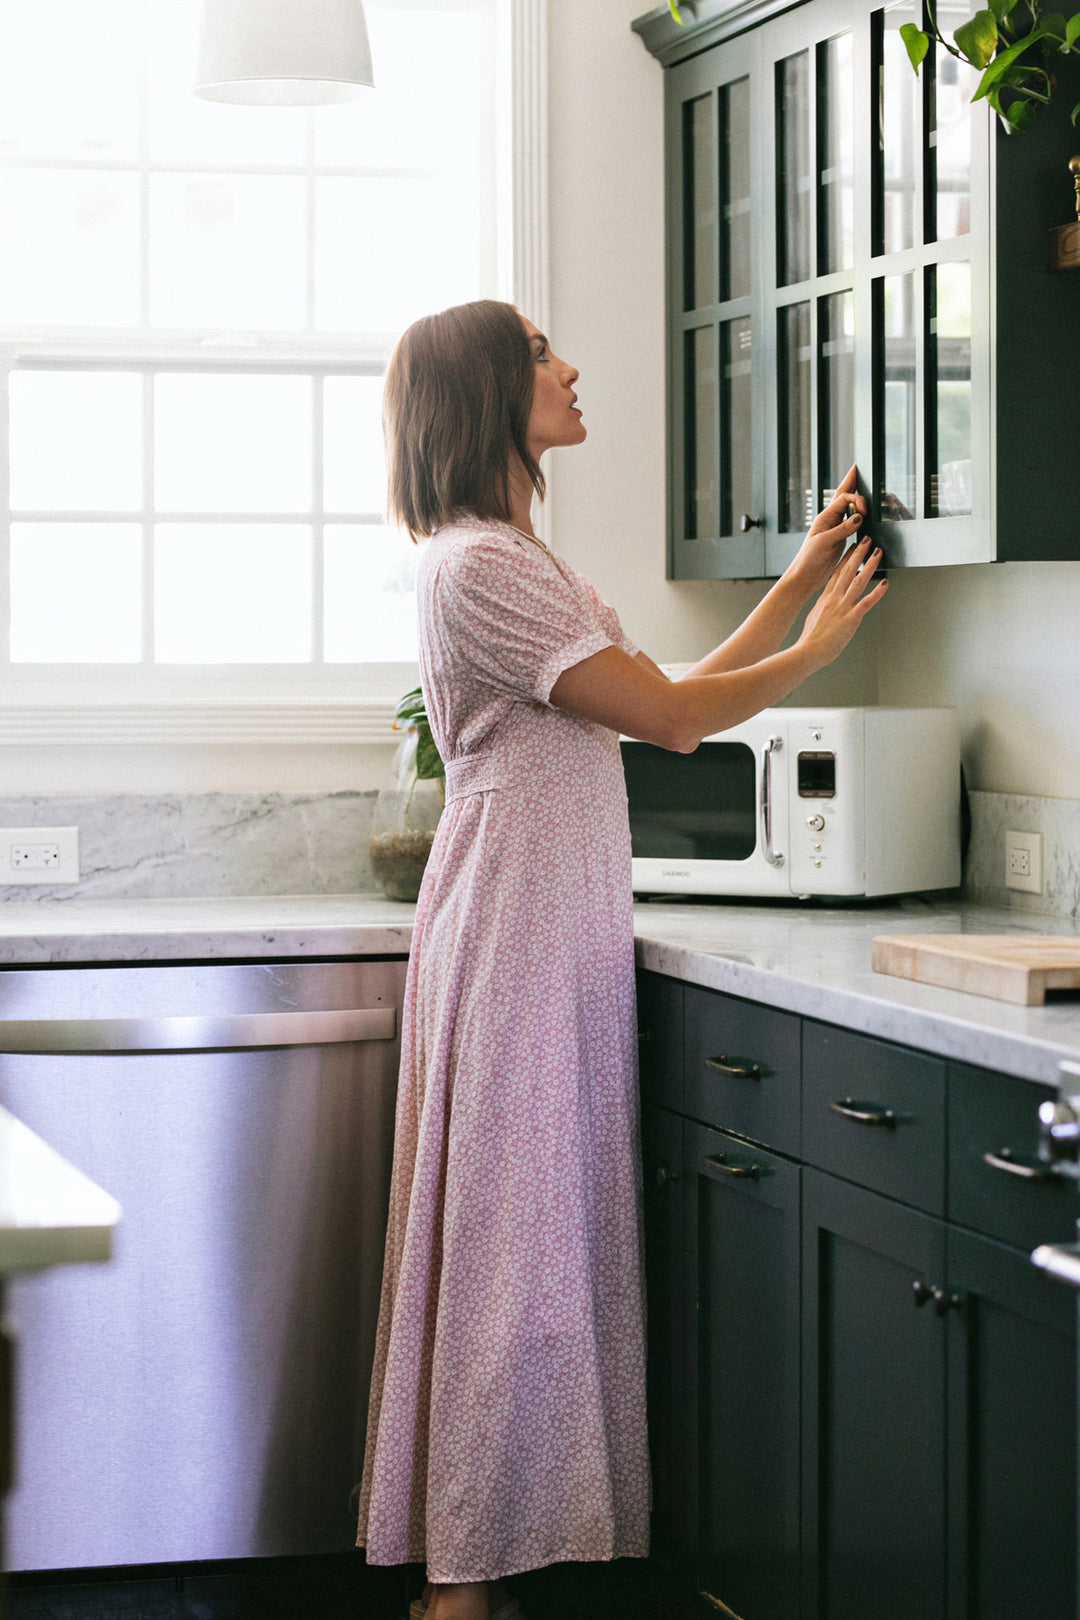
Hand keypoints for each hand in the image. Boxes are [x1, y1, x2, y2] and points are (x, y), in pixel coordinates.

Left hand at [789, 465, 867, 595]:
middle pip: (843, 495)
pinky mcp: (841, 538)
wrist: (805, 577)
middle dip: (851, 481)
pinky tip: (863, 511)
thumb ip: (842, 529)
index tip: (865, 510)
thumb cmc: (809, 560)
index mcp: (825, 517)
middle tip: (858, 468)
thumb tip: (859, 516)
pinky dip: (859, 514)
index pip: (843, 498)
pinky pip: (852, 521)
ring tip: (861, 483)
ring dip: (856, 495)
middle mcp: (830, 520)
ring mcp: (836, 528)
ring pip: (848, 507)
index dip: (856, 500)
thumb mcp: (825, 542)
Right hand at [797, 536, 887, 666]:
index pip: (837, 573)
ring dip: (870, 565)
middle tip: (866, 540)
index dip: (846, 558)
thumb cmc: (811, 640)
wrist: (808, 651)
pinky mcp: (852, 618)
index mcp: (826, 598)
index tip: (851, 548)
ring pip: (859, 580)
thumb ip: (823, 610)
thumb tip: (827, 609)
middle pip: (848, 571)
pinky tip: (885, 582)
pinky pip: (867, 601)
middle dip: (858, 553)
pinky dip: (878, 592)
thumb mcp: (814, 619)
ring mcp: (843, 607)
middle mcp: (835, 599)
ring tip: (877, 553)